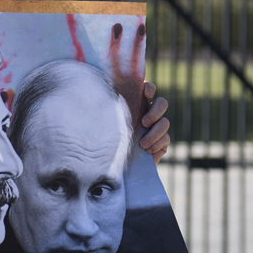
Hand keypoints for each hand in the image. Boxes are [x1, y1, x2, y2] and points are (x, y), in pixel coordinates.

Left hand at [106, 22, 170, 162]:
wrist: (111, 164)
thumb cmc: (102, 139)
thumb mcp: (100, 122)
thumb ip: (100, 107)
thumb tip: (86, 92)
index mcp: (135, 103)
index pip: (147, 88)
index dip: (149, 88)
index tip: (145, 93)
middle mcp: (148, 112)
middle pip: (162, 103)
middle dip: (156, 111)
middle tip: (143, 122)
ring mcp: (156, 127)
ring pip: (165, 122)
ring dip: (156, 132)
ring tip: (142, 144)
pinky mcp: (161, 142)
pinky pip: (166, 139)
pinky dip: (158, 144)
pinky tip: (148, 150)